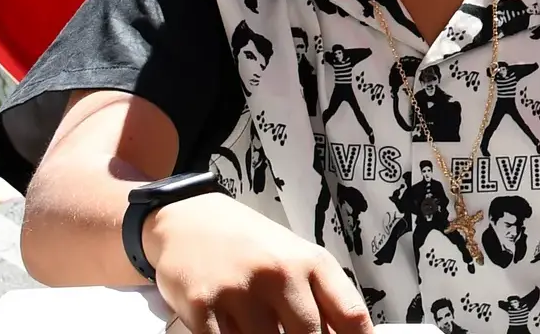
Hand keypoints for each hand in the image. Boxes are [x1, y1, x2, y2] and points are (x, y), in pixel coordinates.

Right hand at [144, 192, 371, 333]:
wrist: (189, 218)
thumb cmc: (248, 243)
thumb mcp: (295, 257)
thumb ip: (321, 296)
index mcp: (311, 261)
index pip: (351, 315)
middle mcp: (279, 273)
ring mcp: (240, 291)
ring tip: (259, 323)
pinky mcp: (202, 307)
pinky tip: (234, 328)